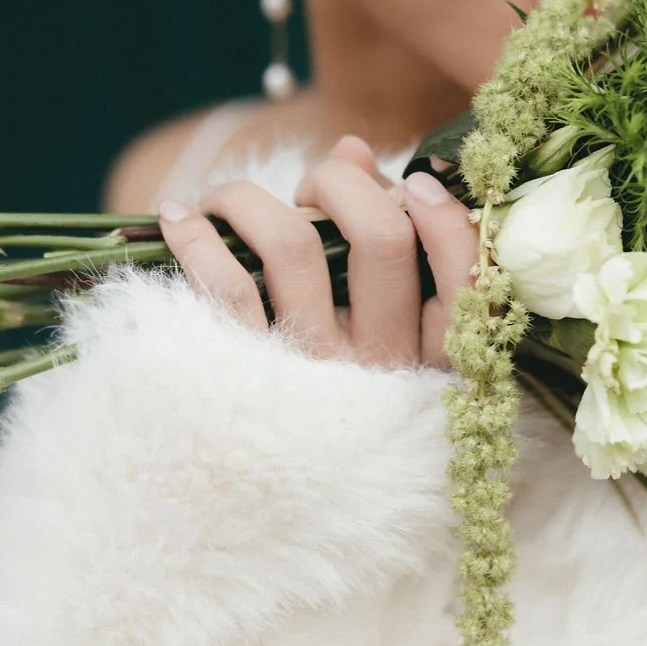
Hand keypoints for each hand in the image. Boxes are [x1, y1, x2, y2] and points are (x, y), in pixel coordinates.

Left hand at [158, 135, 478, 368]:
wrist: (271, 496)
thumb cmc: (334, 398)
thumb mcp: (382, 331)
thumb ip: (382, 235)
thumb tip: (354, 149)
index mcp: (436, 360)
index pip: (467, 278)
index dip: (446, 216)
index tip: (414, 185)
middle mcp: (383, 366)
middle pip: (380, 238)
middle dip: (341, 182)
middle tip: (312, 185)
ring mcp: (317, 374)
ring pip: (292, 246)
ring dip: (252, 198)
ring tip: (228, 198)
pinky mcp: (252, 378)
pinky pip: (224, 285)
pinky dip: (195, 237)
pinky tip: (179, 218)